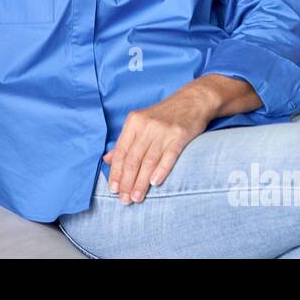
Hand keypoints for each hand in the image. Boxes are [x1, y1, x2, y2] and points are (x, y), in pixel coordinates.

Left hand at [104, 80, 217, 204]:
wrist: (193, 100)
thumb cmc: (164, 114)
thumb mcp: (140, 122)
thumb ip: (124, 141)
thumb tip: (107, 160)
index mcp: (133, 123)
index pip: (120, 152)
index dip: (115, 172)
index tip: (113, 189)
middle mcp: (146, 126)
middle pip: (133, 159)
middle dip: (127, 182)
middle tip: (124, 200)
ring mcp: (163, 131)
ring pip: (148, 161)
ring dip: (141, 182)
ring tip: (136, 197)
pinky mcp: (180, 135)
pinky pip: (168, 156)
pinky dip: (161, 170)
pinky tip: (155, 183)